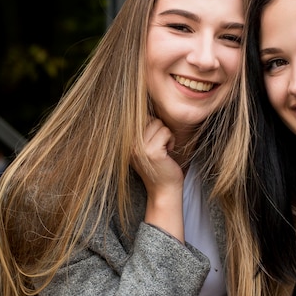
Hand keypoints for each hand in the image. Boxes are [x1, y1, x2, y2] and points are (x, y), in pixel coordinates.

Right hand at [131, 119, 184, 241]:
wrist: (164, 189)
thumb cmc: (159, 166)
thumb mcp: (145, 146)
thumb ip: (141, 130)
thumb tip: (142, 106)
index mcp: (125, 141)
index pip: (138, 117)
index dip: (152, 125)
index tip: (154, 142)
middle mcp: (128, 144)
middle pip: (150, 119)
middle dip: (160, 130)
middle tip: (160, 147)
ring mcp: (139, 148)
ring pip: (159, 124)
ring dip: (166, 136)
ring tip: (163, 150)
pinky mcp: (152, 152)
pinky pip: (166, 132)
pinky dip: (171, 140)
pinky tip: (167, 153)